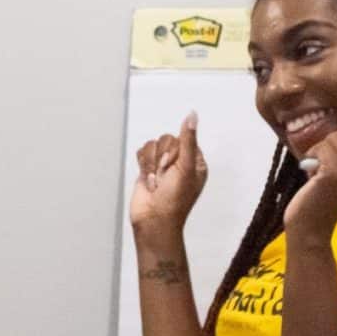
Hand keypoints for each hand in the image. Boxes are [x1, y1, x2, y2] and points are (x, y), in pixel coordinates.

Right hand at [130, 112, 207, 237]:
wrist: (152, 220)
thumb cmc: (174, 200)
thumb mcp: (185, 168)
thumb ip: (187, 140)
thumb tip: (192, 114)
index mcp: (194, 161)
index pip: (184, 138)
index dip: (176, 151)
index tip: (175, 167)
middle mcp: (179, 161)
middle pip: (166, 139)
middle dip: (162, 159)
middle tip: (165, 177)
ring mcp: (162, 165)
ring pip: (152, 145)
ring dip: (151, 164)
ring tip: (156, 181)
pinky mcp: (147, 168)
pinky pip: (142, 152)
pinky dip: (143, 165)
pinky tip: (148, 180)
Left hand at [283, 114, 336, 242]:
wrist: (312, 224)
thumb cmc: (324, 195)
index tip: (333, 157)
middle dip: (329, 143)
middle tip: (323, 164)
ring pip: (333, 139)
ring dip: (319, 151)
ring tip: (318, 169)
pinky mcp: (334, 174)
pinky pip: (322, 148)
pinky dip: (312, 156)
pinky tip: (312, 171)